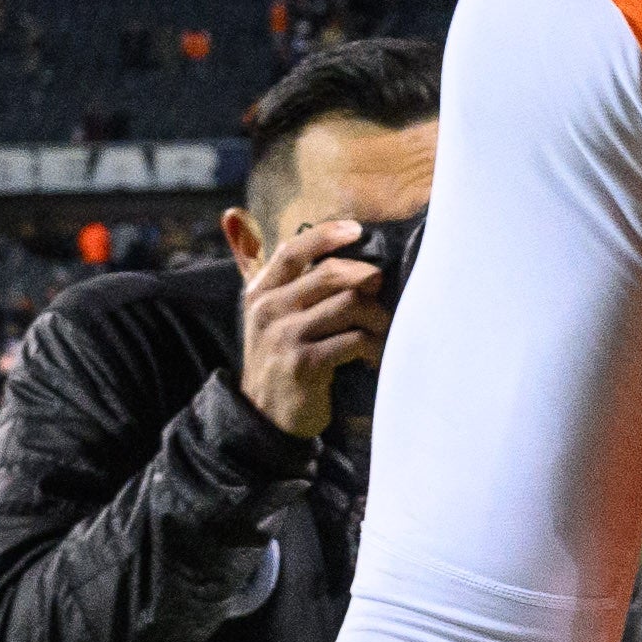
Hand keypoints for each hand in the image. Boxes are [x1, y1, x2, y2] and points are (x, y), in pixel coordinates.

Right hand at [233, 219, 393, 439]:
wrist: (266, 416)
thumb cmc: (282, 359)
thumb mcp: (271, 318)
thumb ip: (283, 280)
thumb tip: (269, 225)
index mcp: (260, 292)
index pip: (292, 250)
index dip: (327, 235)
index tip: (358, 230)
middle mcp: (267, 309)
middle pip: (332, 273)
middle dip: (368, 281)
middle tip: (382, 294)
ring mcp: (284, 336)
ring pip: (350, 304)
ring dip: (377, 316)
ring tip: (381, 331)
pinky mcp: (304, 363)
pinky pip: (355, 339)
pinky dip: (374, 345)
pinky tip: (375, 356)